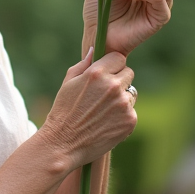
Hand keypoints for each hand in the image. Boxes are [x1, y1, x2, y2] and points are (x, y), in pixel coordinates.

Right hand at [41, 50, 135, 169]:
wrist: (63, 144)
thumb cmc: (63, 112)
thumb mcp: (68, 83)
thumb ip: (84, 64)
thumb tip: (94, 49)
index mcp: (97, 73)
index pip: (119, 58)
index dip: (113, 65)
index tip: (107, 73)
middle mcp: (113, 86)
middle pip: (128, 73)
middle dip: (119, 80)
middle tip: (104, 95)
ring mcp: (123, 104)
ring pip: (131, 93)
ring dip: (121, 99)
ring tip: (103, 111)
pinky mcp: (130, 120)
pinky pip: (131, 111)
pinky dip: (122, 116)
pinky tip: (107, 123)